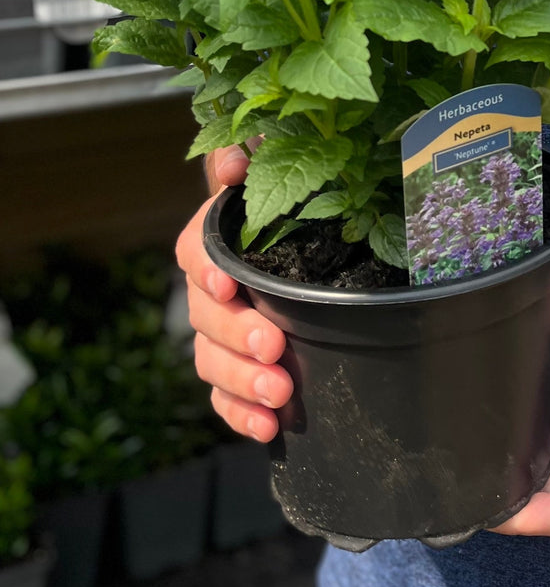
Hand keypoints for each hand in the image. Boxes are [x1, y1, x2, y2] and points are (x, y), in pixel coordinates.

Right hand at [175, 145, 291, 441]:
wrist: (316, 252)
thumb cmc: (296, 208)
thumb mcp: (282, 175)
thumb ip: (256, 157)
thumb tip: (233, 161)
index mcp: (216, 244)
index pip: (196, 254)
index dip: (207, 269)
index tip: (228, 283)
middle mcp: (211, 291)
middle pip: (206, 317)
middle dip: (237, 334)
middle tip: (273, 346)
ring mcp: (222, 336)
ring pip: (214, 362)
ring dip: (243, 382)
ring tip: (280, 393)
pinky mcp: (239, 373)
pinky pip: (227, 401)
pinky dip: (241, 416)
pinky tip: (267, 428)